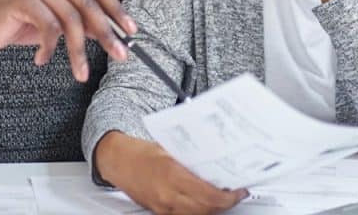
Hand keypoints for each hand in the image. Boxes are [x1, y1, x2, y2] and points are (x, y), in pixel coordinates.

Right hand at [0, 0, 135, 80]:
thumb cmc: (21, 23)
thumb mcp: (57, 21)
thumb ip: (82, 21)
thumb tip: (114, 34)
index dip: (116, 10)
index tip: (131, 31)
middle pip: (88, 3)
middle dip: (106, 33)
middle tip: (119, 55)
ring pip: (70, 19)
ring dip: (78, 51)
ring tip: (80, 73)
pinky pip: (49, 27)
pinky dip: (49, 48)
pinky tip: (42, 59)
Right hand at [95, 131, 247, 214]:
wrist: (118, 161)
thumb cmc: (141, 152)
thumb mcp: (169, 148)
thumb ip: (191, 158)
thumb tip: (215, 161)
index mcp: (172, 174)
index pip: (208, 194)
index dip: (228, 196)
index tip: (239, 191)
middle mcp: (168, 194)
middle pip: (206, 209)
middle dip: (224, 204)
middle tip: (235, 194)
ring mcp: (163, 207)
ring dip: (213, 209)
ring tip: (222, 199)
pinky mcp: (159, 212)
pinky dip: (197, 211)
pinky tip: (204, 204)